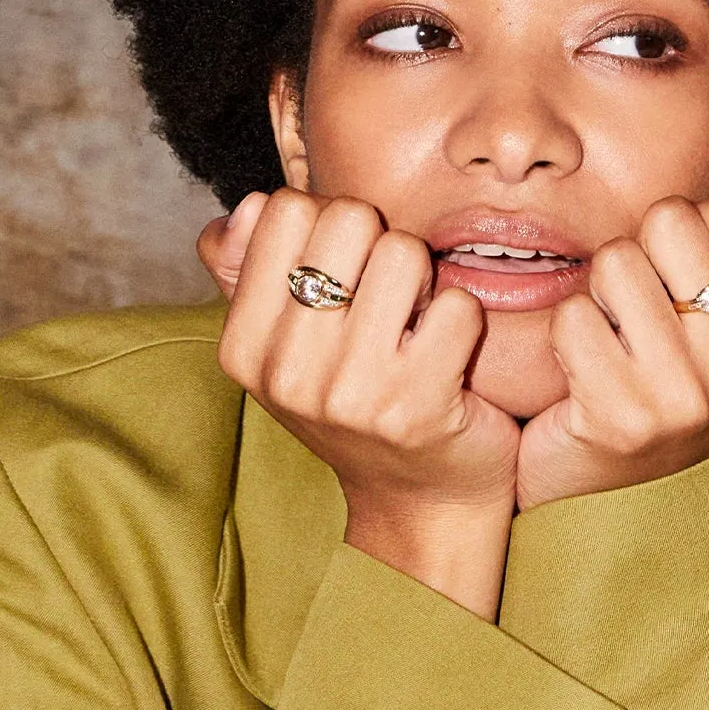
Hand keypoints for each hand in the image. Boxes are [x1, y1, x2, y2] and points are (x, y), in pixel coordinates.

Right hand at [198, 190, 520, 615]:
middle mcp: (286, 371)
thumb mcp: (283, 345)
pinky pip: (456, 304)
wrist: (418, 503)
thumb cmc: (355, 405)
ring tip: (417, 328)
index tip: (344, 277)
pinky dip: (465, 320)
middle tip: (389, 301)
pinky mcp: (417, 405)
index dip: (329, 226)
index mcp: (243, 347)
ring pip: (405, 253)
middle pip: (348, 219)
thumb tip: (251, 205)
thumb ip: (249, 268)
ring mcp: (349, 392)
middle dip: (381, 245)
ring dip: (426, 282)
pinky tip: (450, 358)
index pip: (285, 208)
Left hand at [514, 191, 708, 512]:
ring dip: (600, 294)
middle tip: (643, 308)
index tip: (689, 276)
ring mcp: (685, 400)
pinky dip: (568, 332)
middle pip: (672, 221)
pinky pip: (573, 315)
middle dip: (642, 252)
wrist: (608, 495)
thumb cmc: (675, 391)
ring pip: (616, 262)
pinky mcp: (619, 417)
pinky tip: (586, 371)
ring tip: (616, 341)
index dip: (701, 226)